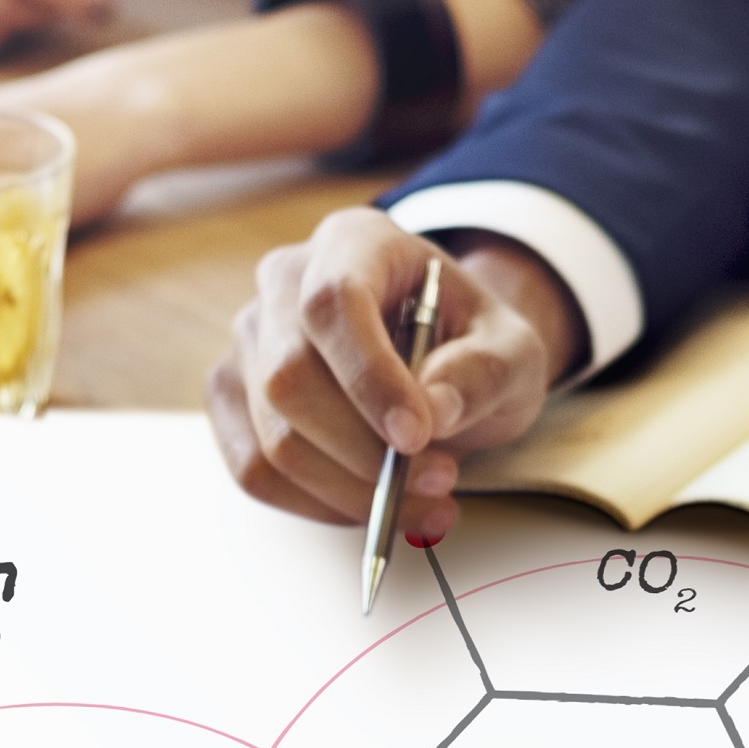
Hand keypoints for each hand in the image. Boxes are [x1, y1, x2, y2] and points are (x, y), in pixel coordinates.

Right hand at [207, 208, 578, 543]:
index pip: (332, 301)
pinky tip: (371, 506)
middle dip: (364, 451)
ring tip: (421, 497)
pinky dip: (318, 505)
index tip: (417, 436)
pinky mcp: (235, 400)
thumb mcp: (513, 350)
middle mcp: (283, 281)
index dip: (368, 376)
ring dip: (349, 490)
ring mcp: (249, 342)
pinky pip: (256, 472)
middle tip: (439, 478)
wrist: (443, 360)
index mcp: (353, 241)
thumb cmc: (471, 346)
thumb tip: (435, 409)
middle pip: (290, 378)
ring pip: (272, 438)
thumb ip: (486, 371)